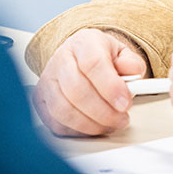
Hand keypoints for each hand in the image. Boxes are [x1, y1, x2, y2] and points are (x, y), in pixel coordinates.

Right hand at [32, 29, 146, 136]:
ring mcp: (47, 80)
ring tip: (109, 124)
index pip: (92, 63)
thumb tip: (131, 74)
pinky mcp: (41, 100)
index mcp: (84, 42)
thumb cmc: (101, 57)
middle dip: (103, 111)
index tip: (125, 103)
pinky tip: (93, 126)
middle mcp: (61, 59)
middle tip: (121, 118)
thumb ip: (131, 64)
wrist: (80, 57)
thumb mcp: (123, 54)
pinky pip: (56, 123)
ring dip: (90, 124)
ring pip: (63, 110)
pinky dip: (77, 131)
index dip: (110, 86)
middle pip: (76, 90)